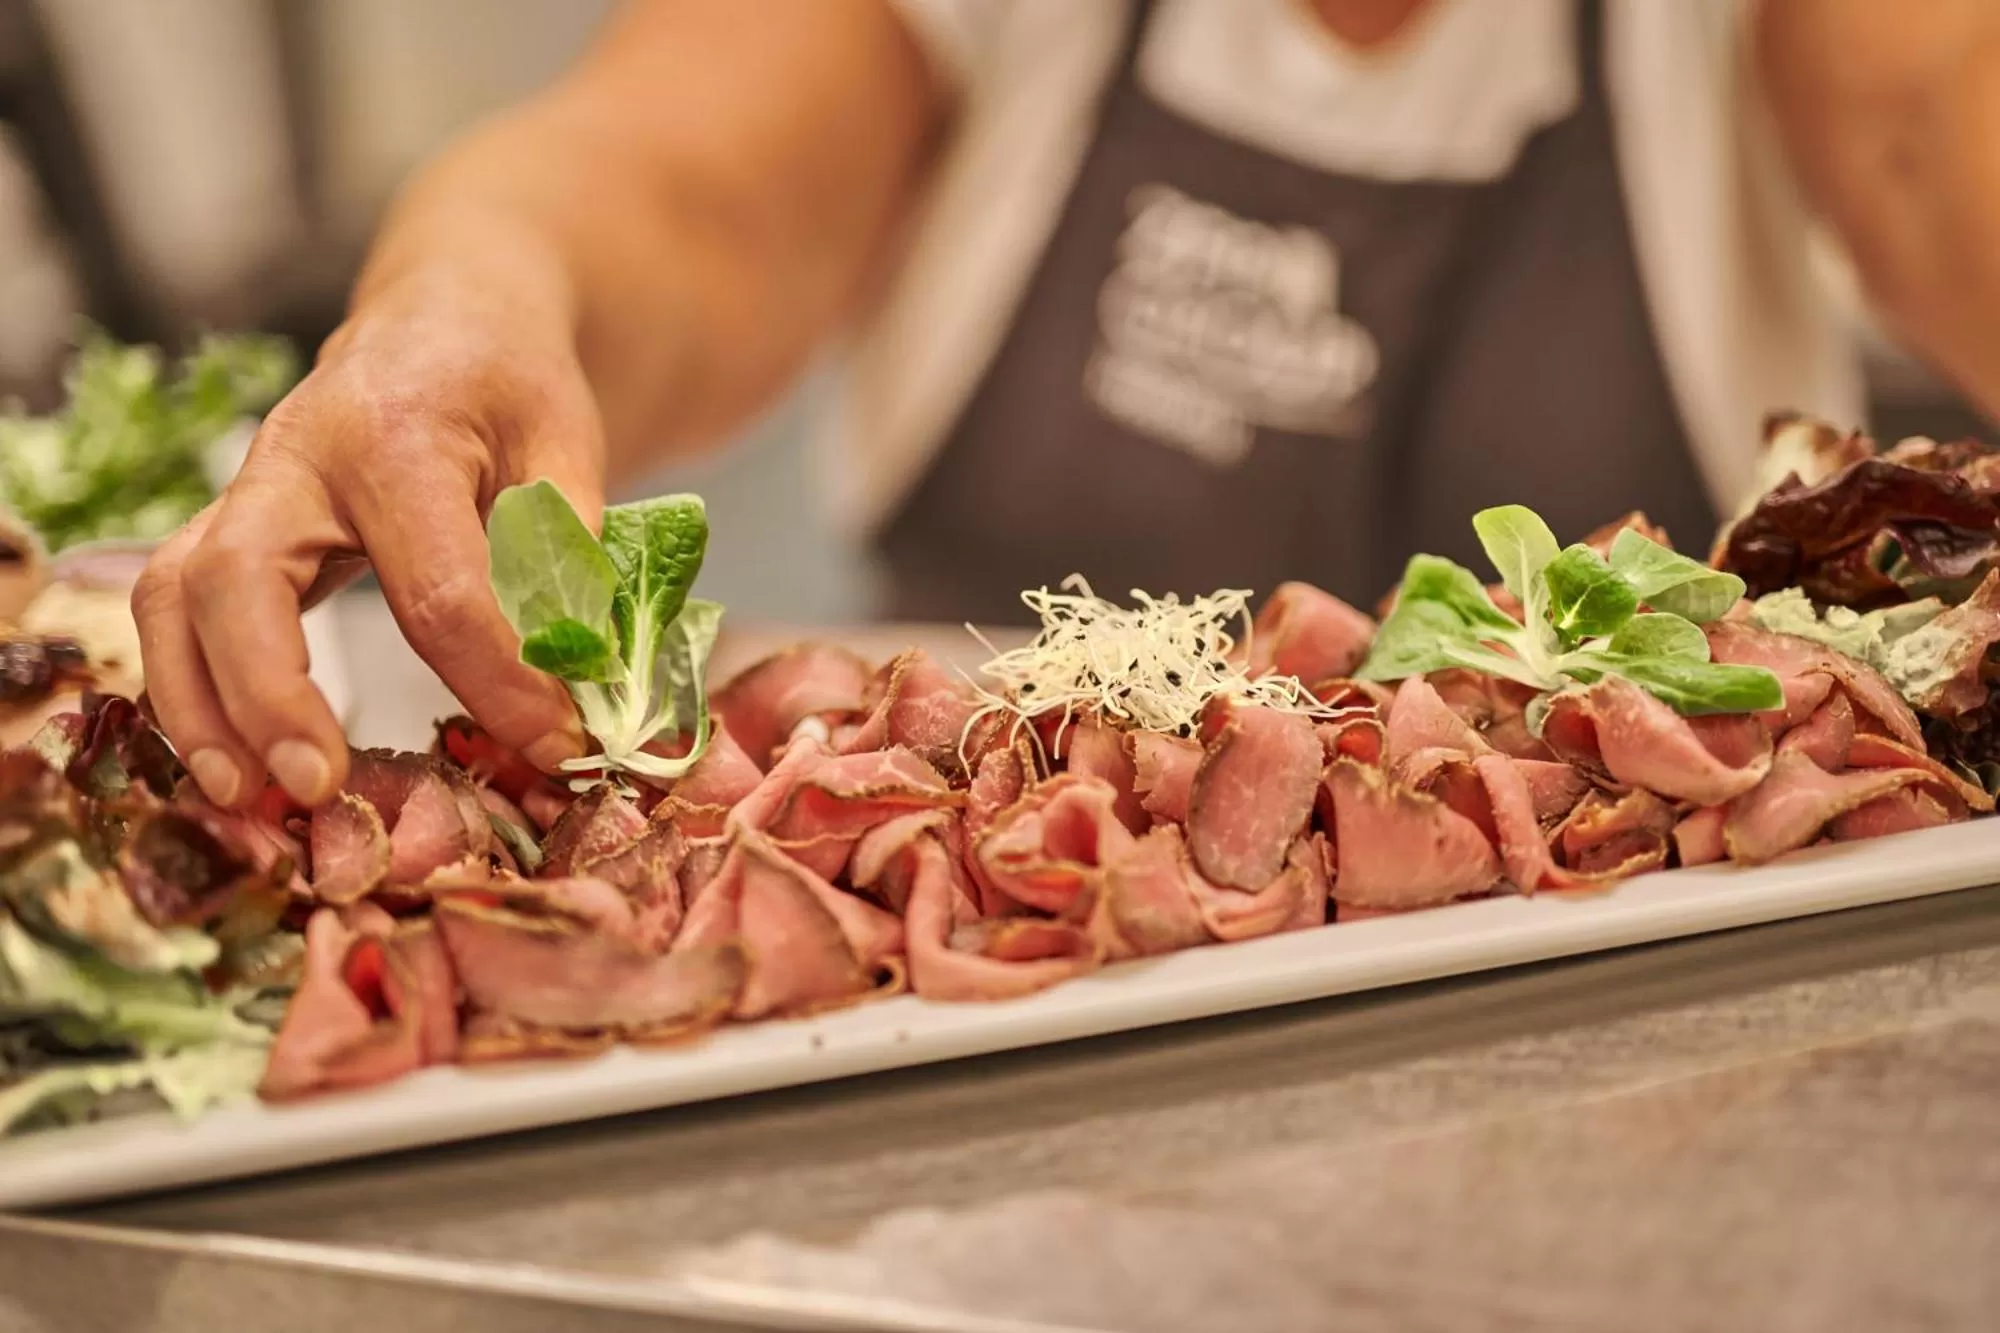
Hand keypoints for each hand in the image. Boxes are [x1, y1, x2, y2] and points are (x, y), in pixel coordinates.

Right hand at [134, 284, 600, 807]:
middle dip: (271, 692)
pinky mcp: (230, 531)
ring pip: (176, 596)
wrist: (444, 320)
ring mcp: (248, 495)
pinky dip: (189, 693)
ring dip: (200, 707)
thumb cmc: (508, 383)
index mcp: (397, 435)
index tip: (558, 749)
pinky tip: (233, 768)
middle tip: (321, 784)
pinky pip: (177, 612)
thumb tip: (587, 679)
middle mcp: (296, 460)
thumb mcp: (566, 441)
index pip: (440, 588)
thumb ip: (571, 554)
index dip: (501, 683)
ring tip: (251, 802)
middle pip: (242, 578)